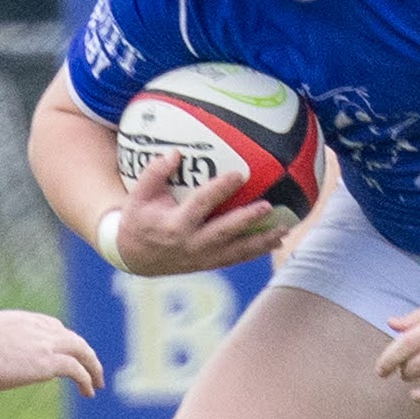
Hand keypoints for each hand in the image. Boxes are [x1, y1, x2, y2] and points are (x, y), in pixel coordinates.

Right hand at [0, 307, 103, 395]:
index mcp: (22, 319)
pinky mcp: (49, 362)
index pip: (52, 327)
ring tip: (97, 383)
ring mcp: (46, 343)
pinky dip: (86, 379)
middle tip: (91, 367)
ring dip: (93, 367)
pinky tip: (89, 391)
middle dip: (84, 353)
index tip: (67, 352)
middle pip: (72, 338)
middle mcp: (39, 328)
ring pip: (82, 351)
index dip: (63, 340)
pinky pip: (77, 370)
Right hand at [107, 160, 296, 276]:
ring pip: (236, 252)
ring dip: (261, 241)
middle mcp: (191, 244)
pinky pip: (236, 258)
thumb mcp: (139, 195)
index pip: (200, 204)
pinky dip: (257, 250)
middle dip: (247, 220)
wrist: (135, 258)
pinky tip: (277, 240)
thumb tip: (175, 153)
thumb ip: (155, 173)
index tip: (238, 174)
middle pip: (224, 232)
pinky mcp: (209, 265)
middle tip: (268, 207)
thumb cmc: (139, 219)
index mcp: (175, 225)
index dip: (219, 190)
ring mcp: (202, 258)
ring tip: (285, 229)